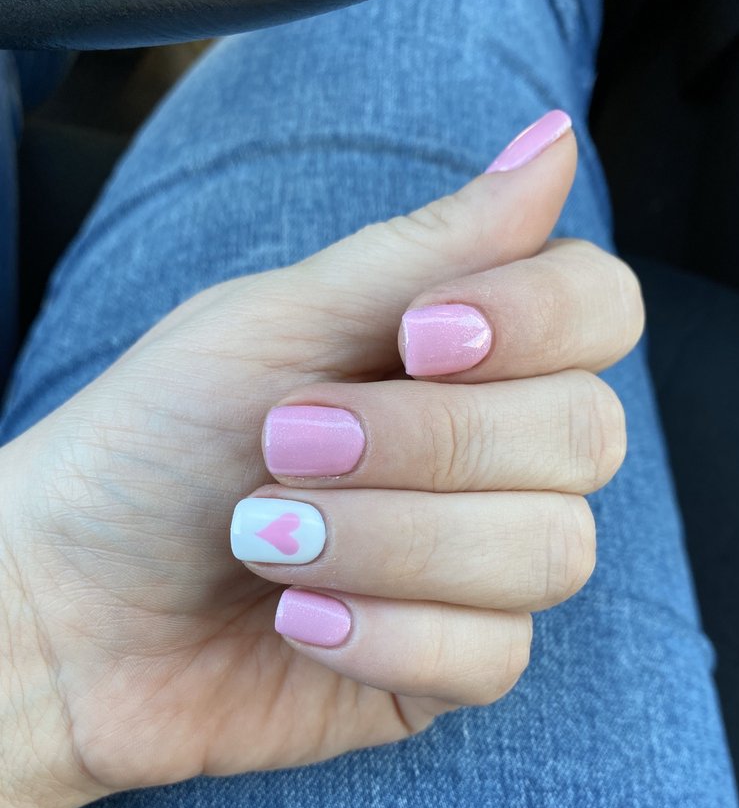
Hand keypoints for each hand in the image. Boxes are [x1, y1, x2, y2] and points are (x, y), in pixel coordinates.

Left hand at [0, 120, 642, 807]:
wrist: (70, 602)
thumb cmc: (154, 444)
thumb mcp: (275, 323)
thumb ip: (422, 249)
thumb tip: (550, 143)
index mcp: (460, 356)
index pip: (599, 309)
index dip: (539, 319)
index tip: (420, 337)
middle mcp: (490, 458)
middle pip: (584, 435)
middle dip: (427, 443)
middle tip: (288, 444)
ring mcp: (476, 568)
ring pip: (551, 552)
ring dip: (392, 542)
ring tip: (267, 539)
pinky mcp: (449, 665)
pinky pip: (494, 657)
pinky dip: (384, 635)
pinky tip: (296, 622)